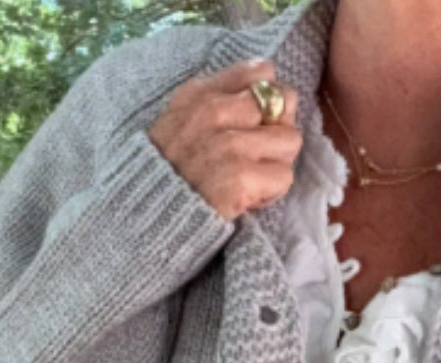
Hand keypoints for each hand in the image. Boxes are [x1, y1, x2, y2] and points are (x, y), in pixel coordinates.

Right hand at [148, 59, 302, 221]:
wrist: (150, 213)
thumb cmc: (173, 168)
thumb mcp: (183, 117)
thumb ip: (222, 96)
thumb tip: (275, 88)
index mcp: (201, 92)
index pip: (263, 72)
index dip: (269, 98)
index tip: (253, 121)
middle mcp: (216, 111)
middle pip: (283, 103)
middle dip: (276, 131)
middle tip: (255, 156)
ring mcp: (230, 145)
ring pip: (290, 140)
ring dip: (277, 163)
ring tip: (251, 176)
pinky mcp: (241, 177)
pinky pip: (284, 176)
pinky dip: (272, 192)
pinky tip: (249, 196)